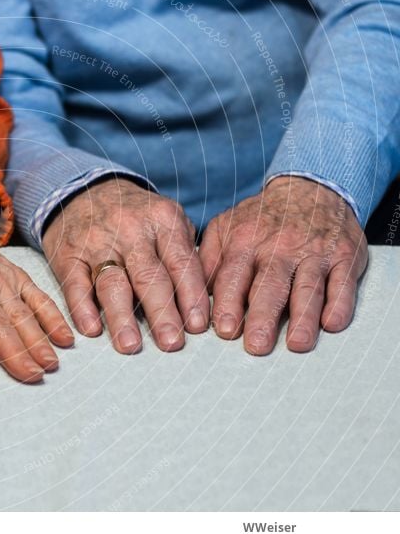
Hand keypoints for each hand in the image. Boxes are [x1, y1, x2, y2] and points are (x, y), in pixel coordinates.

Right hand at [42, 177, 208, 352]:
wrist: (83, 191)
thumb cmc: (135, 216)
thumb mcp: (166, 219)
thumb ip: (184, 253)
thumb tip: (204, 301)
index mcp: (162, 220)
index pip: (181, 263)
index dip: (190, 296)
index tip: (197, 327)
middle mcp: (130, 230)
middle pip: (149, 276)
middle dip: (162, 312)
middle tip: (171, 343)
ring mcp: (97, 243)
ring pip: (112, 283)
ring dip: (122, 317)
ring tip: (131, 345)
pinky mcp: (69, 255)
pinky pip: (75, 284)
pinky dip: (82, 308)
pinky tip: (91, 329)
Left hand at [199, 176, 367, 354]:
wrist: (309, 187)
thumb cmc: (259, 219)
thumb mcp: (224, 228)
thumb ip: (208, 261)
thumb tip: (190, 295)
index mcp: (245, 241)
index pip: (234, 276)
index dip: (228, 303)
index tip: (224, 330)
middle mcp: (279, 247)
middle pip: (270, 286)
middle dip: (263, 317)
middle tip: (257, 346)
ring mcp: (313, 251)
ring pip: (308, 287)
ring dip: (303, 317)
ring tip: (297, 344)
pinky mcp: (344, 256)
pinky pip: (343, 282)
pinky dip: (339, 303)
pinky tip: (332, 324)